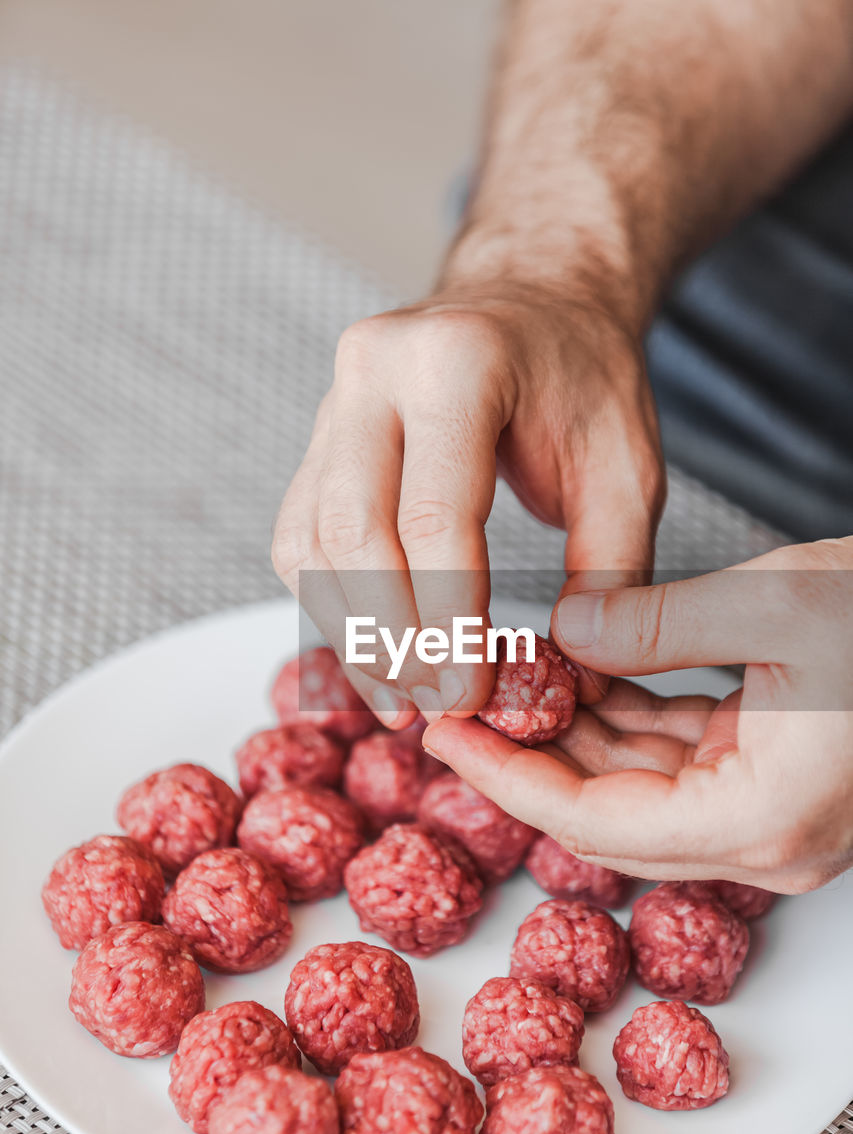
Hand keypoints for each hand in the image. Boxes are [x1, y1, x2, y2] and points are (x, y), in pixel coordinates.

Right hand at [272, 281, 663, 726]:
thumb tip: (575, 681)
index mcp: (459, 363)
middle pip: (354, 533)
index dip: (445, 620)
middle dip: (391, 639)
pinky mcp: (319, 436)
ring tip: (400, 700)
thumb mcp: (628, 467)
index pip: (434, 516)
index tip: (468, 696)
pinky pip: (300, 534)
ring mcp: (333, 399)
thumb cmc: (583, 378)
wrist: (533, 297)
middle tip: (432, 708)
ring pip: (311, 541)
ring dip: (349, 633)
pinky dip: (326, 603)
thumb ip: (612, 574)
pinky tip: (371, 653)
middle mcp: (375, 370)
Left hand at [423, 538, 852, 893]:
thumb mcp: (779, 604)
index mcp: (763, 820)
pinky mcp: (776, 778)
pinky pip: (676, 758)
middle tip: (461, 696)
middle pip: (605, 813)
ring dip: (572, 731)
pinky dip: (623, 716)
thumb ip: (656, 626)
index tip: (445, 733)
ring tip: (511, 669)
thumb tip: (563, 634)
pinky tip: (578, 666)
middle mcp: (765, 839)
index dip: (508, 778)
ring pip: (636, 785)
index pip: (593, 822)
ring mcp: (773, 814)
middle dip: (529, 754)